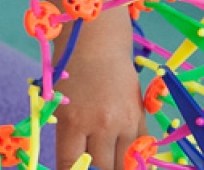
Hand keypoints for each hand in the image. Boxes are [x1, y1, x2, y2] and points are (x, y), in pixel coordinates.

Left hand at [53, 15, 147, 169]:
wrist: (98, 46)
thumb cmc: (72, 73)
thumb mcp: (61, 105)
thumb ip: (69, 136)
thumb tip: (76, 165)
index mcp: (73, 121)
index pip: (70, 165)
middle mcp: (100, 124)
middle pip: (101, 169)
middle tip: (92, 167)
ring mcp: (124, 122)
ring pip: (124, 164)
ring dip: (116, 166)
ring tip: (110, 162)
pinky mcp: (140, 116)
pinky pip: (141, 148)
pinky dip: (134, 156)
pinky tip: (126, 156)